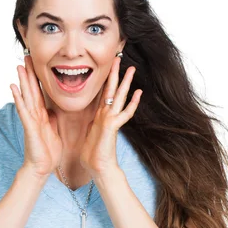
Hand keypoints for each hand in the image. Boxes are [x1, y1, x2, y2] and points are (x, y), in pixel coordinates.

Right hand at [10, 55, 62, 177]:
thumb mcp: (54, 129)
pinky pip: (23, 110)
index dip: (37, 77)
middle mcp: (34, 114)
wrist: (43, 167)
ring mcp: (30, 119)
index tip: (36, 63)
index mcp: (42, 114)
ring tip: (18, 66)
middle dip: (28, 73)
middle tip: (26, 56)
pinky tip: (13, 87)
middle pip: (31, 90)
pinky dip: (18, 98)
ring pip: (26, 96)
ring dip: (22, 81)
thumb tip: (55, 108)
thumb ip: (53, 117)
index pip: (39, 92)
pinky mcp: (29, 127)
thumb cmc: (48, 151)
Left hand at [80, 56, 142, 177]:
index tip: (108, 68)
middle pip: (112, 90)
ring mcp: (111, 120)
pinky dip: (132, 103)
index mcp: (100, 116)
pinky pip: (124, 112)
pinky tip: (139, 93)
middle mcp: (107, 115)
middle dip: (116, 74)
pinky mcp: (112, 126)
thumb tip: (89, 123)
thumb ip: (91, 126)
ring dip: (126, 83)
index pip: (104, 94)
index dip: (106, 81)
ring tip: (132, 69)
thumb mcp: (88, 135)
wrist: (99, 169)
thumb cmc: (93, 156)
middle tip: (119, 58)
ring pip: (119, 97)